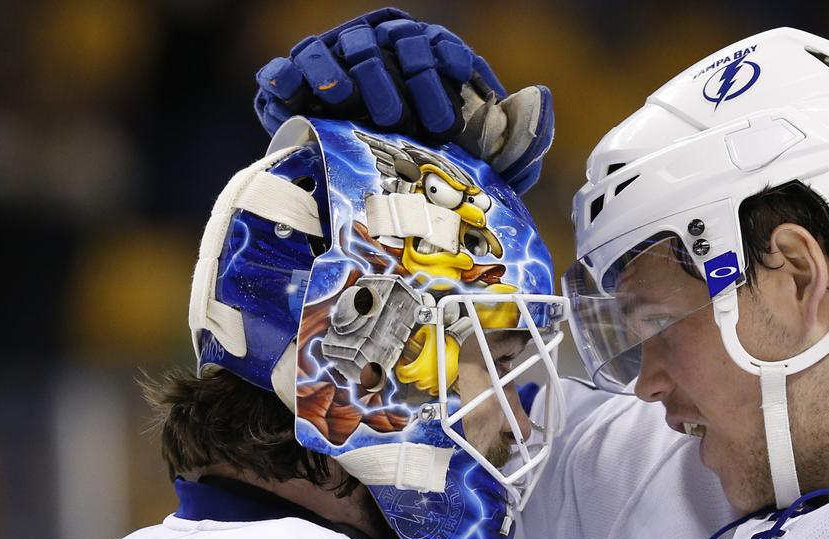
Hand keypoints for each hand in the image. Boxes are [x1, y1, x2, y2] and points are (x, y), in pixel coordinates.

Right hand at [254, 8, 552, 192]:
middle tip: (407, 116)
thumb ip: (510, 144)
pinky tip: (306, 96)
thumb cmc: (418, 181)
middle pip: (394, 43)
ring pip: (346, 50)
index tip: (457, 77)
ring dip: (357, 75)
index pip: (434, 45)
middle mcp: (377, 56)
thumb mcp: (471, 167)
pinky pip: (287, 70)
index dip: (445, 59)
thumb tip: (540, 103)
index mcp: (418, 64)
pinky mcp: (289, 87)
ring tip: (365, 108)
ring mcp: (333, 66)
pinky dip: (294, 77)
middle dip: (405, 74)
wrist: (344, 205)